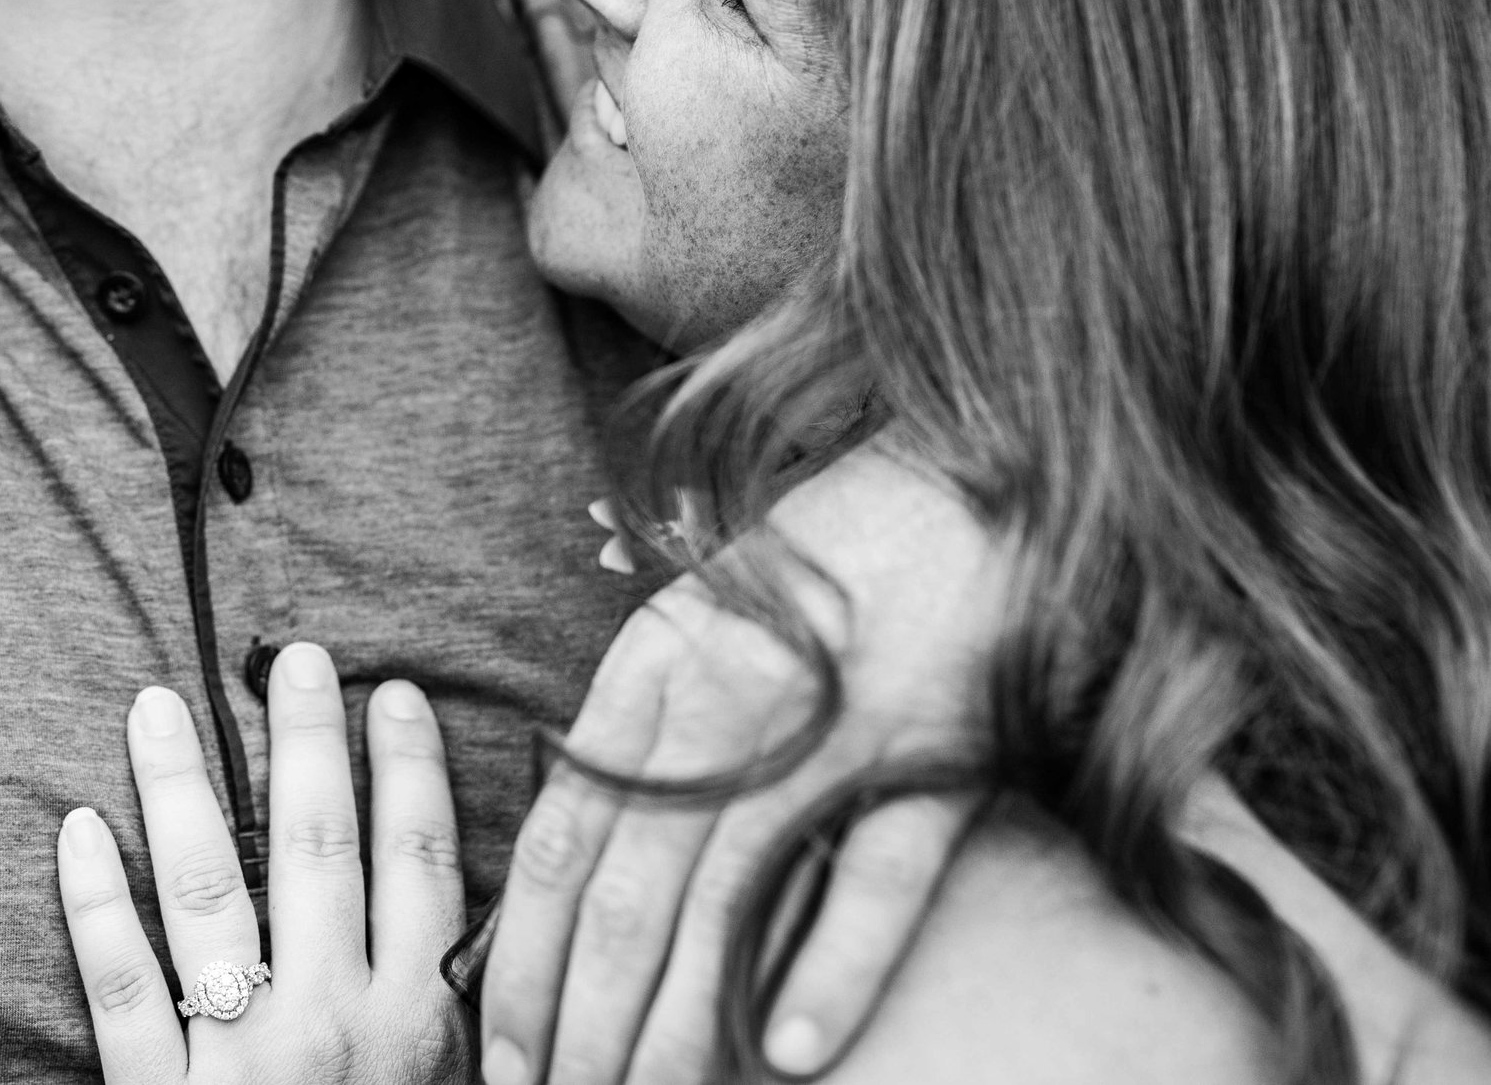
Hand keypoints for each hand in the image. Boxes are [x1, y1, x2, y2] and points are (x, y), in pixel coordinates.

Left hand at [56, 643, 467, 1084]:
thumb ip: (448, 1007)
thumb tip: (461, 913)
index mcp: (419, 1024)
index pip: (419, 865)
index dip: (410, 770)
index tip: (394, 695)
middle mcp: (334, 1023)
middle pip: (319, 851)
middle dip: (308, 743)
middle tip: (295, 659)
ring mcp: (242, 1060)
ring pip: (209, 893)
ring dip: (181, 787)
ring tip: (157, 707)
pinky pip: (122, 986)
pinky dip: (96, 902)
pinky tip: (79, 829)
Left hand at [479, 447, 1010, 1084]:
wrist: (991, 464)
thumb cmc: (838, 554)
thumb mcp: (708, 614)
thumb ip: (642, 725)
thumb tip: (574, 858)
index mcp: (654, 666)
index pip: (560, 842)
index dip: (519, 960)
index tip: (499, 1051)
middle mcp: (725, 699)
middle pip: (627, 893)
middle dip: (581, 1023)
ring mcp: (830, 727)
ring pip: (726, 901)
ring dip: (676, 1025)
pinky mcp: (935, 751)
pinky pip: (872, 876)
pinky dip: (828, 966)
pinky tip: (785, 1051)